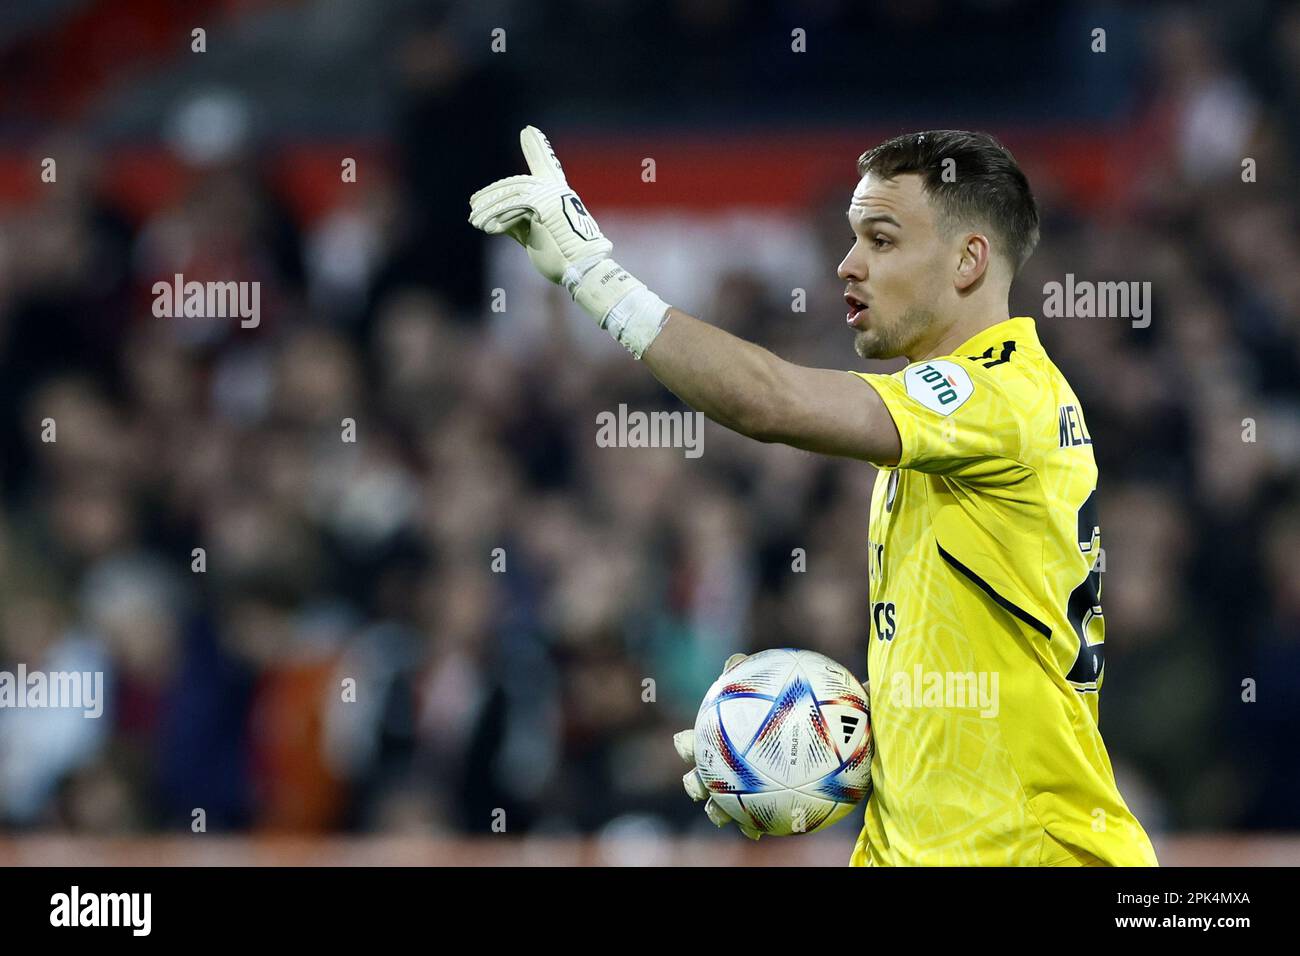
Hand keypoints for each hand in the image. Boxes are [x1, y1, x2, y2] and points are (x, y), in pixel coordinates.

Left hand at [467, 126, 670, 357]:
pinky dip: (498, 219)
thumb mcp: (535, 236)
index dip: (537, 147)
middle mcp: (556, 191)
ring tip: (474, 220)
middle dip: (492, 194)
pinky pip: (513, 209)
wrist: (581, 270)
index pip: (546, 164)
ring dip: (488, 209)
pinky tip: (487, 230)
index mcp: (558, 195)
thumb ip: (518, 223)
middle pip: (516, 184)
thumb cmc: (561, 259)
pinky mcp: (544, 206)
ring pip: (510, 196)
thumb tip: (493, 218)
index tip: (528, 131)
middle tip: (473, 203)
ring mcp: (551, 196)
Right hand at [674, 652, 763, 839]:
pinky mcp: (753, 809)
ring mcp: (733, 791)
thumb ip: (748, 673)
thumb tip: (735, 659)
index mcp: (714, 741)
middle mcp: (717, 768)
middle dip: (694, 784)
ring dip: (716, 812)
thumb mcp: (765, 686)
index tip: (685, 742)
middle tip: (700, 785)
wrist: (806, 739)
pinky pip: (747, 821)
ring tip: (723, 817)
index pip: (691, 743)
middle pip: (696, 778)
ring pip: (715, 806)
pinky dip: (748, 827)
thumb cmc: (777, 707)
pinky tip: (758, 831)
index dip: (685, 745)